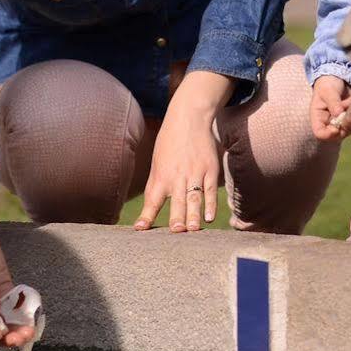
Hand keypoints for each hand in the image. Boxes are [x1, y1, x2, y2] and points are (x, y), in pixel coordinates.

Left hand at [135, 71, 228, 232]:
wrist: (189, 118)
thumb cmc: (169, 143)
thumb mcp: (157, 162)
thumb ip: (156, 185)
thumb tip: (150, 208)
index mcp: (161, 175)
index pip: (152, 200)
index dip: (146, 215)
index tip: (140, 229)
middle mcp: (177, 176)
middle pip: (177, 202)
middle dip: (176, 217)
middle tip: (175, 232)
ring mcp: (195, 173)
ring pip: (195, 198)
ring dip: (194, 215)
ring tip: (193, 230)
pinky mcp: (210, 170)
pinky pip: (211, 190)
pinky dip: (211, 204)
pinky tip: (209, 217)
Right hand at [310, 74, 350, 140]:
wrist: (337, 78)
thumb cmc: (328, 84)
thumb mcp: (328, 91)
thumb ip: (333, 103)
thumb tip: (339, 115)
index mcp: (317, 117)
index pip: (319, 133)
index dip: (328, 134)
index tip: (337, 127)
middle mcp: (327, 123)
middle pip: (333, 137)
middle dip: (341, 131)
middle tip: (348, 121)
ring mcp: (337, 122)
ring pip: (344, 133)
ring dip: (350, 127)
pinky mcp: (347, 120)